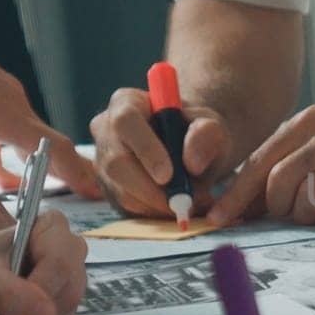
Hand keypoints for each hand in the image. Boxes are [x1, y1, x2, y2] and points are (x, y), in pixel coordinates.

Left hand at [0, 5, 99, 197]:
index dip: (75, 172)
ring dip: (37, 164)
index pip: (51, 148)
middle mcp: (12, 104)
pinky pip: (11, 128)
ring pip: (30, 136)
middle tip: (88, 196)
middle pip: (51, 143)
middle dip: (69, 171)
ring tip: (41, 193)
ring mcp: (4, 96)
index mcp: (2, 113)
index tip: (94, 191)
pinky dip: (11, 152)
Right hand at [90, 88, 233, 219]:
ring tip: (191, 201)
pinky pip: (126, 205)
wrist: (189, 148)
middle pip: (116, 163)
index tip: (168, 176)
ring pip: (120, 190)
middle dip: (150, 189)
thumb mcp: (212, 127)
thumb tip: (192, 163)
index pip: (126, 121)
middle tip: (184, 202)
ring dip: (157, 203)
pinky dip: (154, 211)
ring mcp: (102, 159)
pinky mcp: (108, 185)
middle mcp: (106, 129)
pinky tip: (176, 204)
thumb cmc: (197, 132)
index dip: (145, 149)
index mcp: (127, 102)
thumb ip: (207, 135)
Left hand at [207, 106, 314, 228]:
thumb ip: (275, 172)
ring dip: (311, 214)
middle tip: (293, 210)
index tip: (218, 219)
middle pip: (280, 182)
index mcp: (307, 122)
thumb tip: (233, 210)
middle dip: (280, 206)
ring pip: (308, 201)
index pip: (260, 162)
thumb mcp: (313, 147)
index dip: (237, 195)